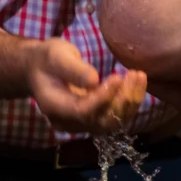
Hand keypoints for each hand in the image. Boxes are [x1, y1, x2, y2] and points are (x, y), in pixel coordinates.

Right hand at [26, 38, 146, 133]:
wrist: (41, 69)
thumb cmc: (47, 60)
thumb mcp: (56, 56)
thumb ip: (73, 70)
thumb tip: (94, 81)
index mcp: (54, 107)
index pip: (82, 111)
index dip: (103, 97)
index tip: (117, 77)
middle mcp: (69, 122)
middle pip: (102, 121)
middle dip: (122, 100)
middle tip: (134, 75)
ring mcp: (83, 124)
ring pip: (113, 122)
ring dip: (130, 100)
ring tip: (139, 76)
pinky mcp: (95, 119)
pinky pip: (116, 116)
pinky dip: (130, 101)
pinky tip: (138, 82)